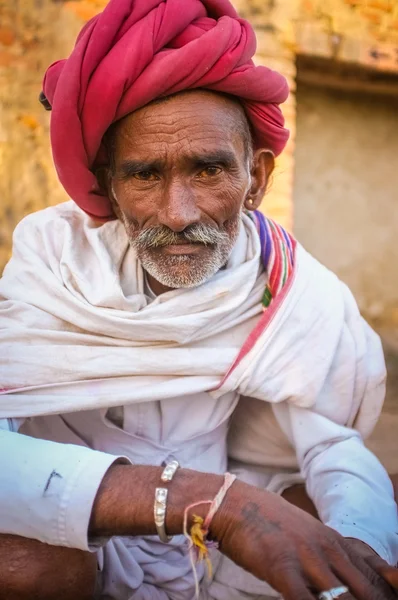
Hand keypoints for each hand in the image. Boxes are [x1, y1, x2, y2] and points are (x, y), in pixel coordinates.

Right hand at [211, 481, 397, 599]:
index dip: (386, 594)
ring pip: (342, 597)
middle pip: (367, 591)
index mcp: (336, 541)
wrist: (234, 503)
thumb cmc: (269, 523)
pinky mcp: (282, 567)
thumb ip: (333, 554)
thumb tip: (352, 576)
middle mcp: (327, 549)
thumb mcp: (309, 533)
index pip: (377, 577)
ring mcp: (306, 557)